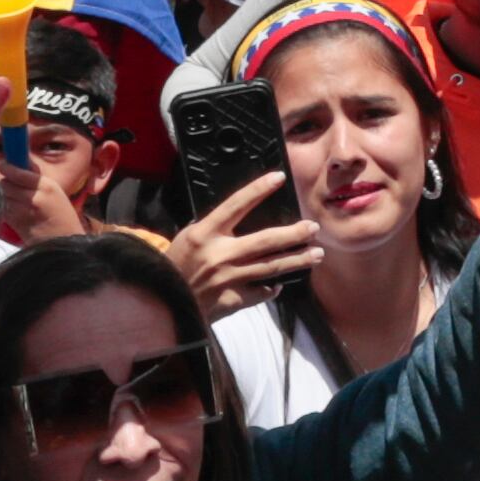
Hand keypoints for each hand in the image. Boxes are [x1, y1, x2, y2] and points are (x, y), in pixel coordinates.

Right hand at [167, 168, 317, 315]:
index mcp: (204, 234)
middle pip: (265, 241)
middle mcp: (219, 255)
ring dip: (297, 260)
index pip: (236, 205)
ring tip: (316, 254)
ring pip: (271, 268)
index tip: (279, 178)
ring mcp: (228, 279)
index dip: (258, 190)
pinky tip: (281, 283)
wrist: (163, 302)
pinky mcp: (233, 300)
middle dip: (294, 234)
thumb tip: (240, 214)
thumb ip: (213, 227)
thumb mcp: (187, 238)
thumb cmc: (175, 266)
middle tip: (313, 228)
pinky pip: (261, 292)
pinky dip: (272, 288)